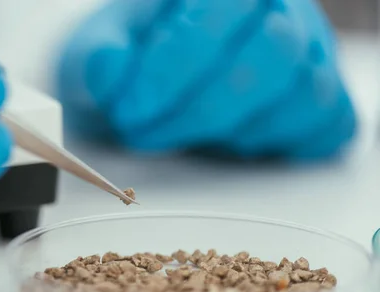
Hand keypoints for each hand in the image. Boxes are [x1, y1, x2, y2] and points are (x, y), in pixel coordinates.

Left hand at [56, 0, 355, 159]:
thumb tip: (109, 70)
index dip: (171, 72)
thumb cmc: (137, 55)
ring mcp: (308, 51)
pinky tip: (231, 140)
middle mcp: (277, 11)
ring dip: (235, 131)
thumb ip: (101, 57)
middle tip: (148, 134)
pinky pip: (325, 125)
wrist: (159, 74)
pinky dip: (278, 143)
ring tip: (183, 134)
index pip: (215, 16)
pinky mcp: (321, 97)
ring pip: (305, 93)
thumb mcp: (102, 48)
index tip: (131, 111)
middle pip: (271, 54)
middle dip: (202, 110)